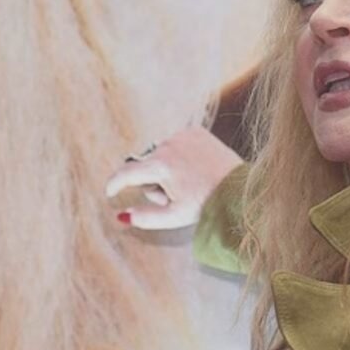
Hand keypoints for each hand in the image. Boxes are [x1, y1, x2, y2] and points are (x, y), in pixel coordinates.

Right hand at [106, 127, 242, 229]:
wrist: (239, 187)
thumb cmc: (207, 203)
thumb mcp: (174, 216)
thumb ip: (145, 218)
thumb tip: (122, 216)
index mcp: (161, 165)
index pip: (127, 173)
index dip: (115, 184)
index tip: (110, 192)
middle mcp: (169, 145)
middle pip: (145, 166)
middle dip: (152, 181)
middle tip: (175, 195)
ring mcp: (183, 135)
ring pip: (160, 154)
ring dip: (165, 168)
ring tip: (187, 181)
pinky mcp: (196, 131)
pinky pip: (176, 143)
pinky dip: (179, 155)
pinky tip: (195, 167)